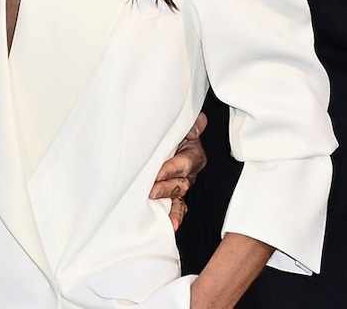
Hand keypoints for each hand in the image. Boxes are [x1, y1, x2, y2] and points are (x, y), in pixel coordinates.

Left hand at [150, 111, 207, 229]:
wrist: (171, 135)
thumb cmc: (178, 129)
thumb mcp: (186, 121)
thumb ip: (195, 122)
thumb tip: (194, 131)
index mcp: (194, 154)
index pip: (184, 164)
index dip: (171, 169)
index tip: (158, 173)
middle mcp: (190, 172)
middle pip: (181, 183)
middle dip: (166, 187)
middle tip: (151, 190)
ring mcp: (182, 183)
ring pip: (178, 196)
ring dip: (169, 203)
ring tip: (158, 207)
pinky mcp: (174, 192)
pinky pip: (178, 206)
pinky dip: (176, 215)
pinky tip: (172, 224)